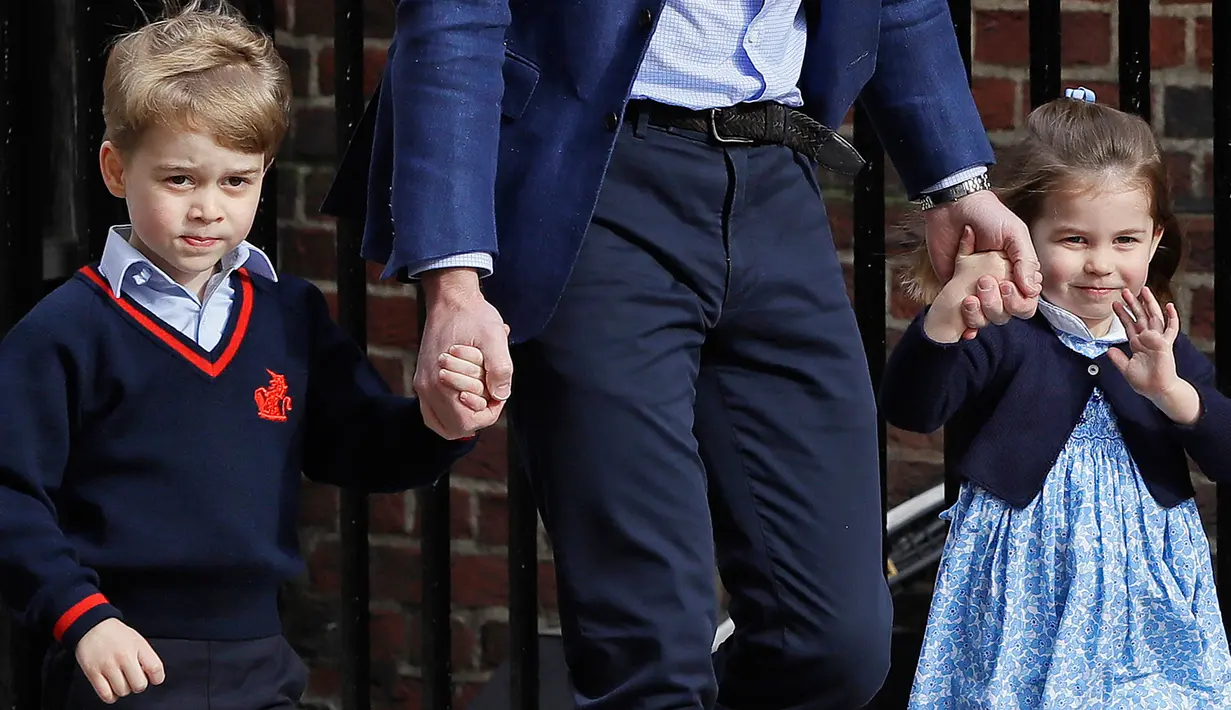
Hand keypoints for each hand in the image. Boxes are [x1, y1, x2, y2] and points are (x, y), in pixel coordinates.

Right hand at [75, 619, 164, 703]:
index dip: (157, 678)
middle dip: (138, 685)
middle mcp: (124, 656)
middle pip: (139, 685)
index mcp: (138, 646)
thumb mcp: (137, 640)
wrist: (92, 626)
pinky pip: (106, 695)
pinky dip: (111, 696)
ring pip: (123, 692)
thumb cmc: (116, 634)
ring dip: (123, 689)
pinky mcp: (93, 673)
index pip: (155, 668)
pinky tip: (111, 687)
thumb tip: (153, 676)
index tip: (153, 678)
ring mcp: (107, 665)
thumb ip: (146, 657)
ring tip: (120, 679)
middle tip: (133, 678)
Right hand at [416, 269, 512, 438]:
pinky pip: (435, 412)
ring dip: (464, 414)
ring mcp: (422, 385)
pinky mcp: (423, 380)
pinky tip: (468, 393)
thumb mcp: (494, 336)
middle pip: (454, 428)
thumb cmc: (473, 316)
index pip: (466, 423)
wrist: (451, 299)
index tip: (497, 393)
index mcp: (440, 381)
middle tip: (490, 392)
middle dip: (477, 414)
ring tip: (480, 392)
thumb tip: (500, 396)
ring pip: (442, 423)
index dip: (488, 414)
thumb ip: (500, 368)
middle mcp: (426, 388)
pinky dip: (452, 410)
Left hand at [924, 189, 1041, 328]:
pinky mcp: (955, 290)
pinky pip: (963, 316)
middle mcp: (999, 284)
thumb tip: (1032, 290)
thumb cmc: (988, 216)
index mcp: (1018, 272)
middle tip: (984, 282)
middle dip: (996, 305)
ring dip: (979, 315)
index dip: (1018, 301)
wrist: (953, 207)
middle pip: (1006, 313)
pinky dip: (965, 326)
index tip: (1005, 285)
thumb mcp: (1014, 233)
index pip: (1026, 301)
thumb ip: (1025, 260)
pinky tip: (964, 329)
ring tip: (969, 298)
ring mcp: (977, 289)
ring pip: (986, 318)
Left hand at [1108, 286, 1200, 423]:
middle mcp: (1147, 339)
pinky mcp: (1166, 344)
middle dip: (1132, 304)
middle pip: (1140, 317)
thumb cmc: (1144, 381)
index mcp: (1137, 343)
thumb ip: (1117, 359)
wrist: (1156, 390)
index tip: (1114, 304)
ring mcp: (1157, 340)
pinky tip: (1169, 306)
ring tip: (1144, 291)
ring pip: (1154, 317)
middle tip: (1125, 291)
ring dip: (1149, 304)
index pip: (1128, 324)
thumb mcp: (1125, 369)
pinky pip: (1171, 329)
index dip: (1122, 314)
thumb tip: (1108, 350)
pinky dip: (1171, 317)